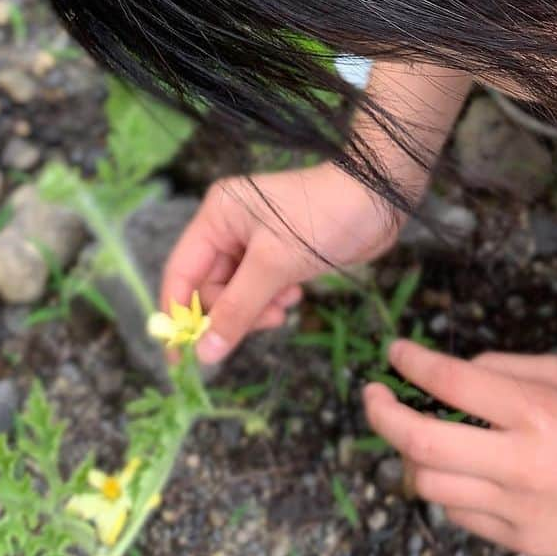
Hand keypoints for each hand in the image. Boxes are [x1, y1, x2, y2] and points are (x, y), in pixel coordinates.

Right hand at [161, 163, 400, 363]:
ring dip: (256, 308)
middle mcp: (228, 228)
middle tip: (265, 321)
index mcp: (216, 217)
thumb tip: (205, 353)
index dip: (177, 315)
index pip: (181, 272)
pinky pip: (258, 290)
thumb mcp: (274, 265)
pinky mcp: (277, 255)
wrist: (379, 199)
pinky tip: (295, 295)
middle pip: (208, 287)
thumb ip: (236, 309)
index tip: (179, 356)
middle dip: (232, 311)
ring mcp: (253, 242)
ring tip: (284, 305)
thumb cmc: (322, 220)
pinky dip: (272, 300)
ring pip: (235, 294)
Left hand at [363, 340, 556, 555]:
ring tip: (418, 437)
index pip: (449, 382)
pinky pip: (456, 513)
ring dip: (408, 456)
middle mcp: (520, 463)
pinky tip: (459, 471)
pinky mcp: (519, 541)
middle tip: (373, 395)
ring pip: (426, 485)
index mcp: (536, 413)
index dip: (409, 362)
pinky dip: (444, 488)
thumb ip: (503, 368)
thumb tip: (446, 373)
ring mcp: (516, 509)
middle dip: (380, 414)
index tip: (393, 352)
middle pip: (418, 442)